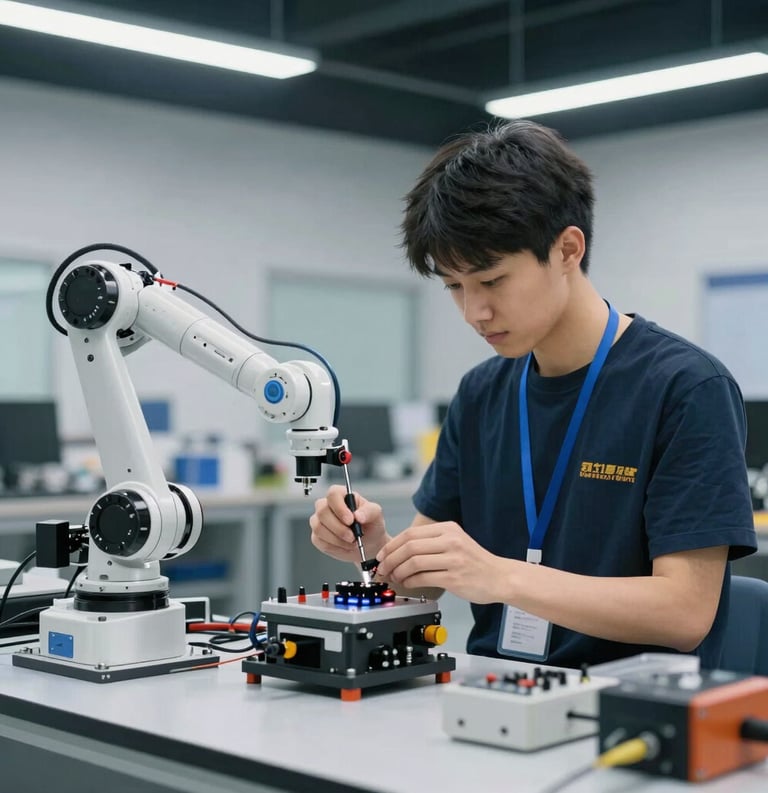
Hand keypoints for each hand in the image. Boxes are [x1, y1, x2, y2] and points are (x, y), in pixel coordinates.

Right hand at [309, 485, 388, 563]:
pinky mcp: (316, 536)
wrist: (368, 543)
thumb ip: (368, 512)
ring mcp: (319, 520)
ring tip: (352, 542)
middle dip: (339, 528)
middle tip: (353, 537)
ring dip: (337, 539)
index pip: (333, 494)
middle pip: (322, 512)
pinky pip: (319, 541)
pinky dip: (334, 547)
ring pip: (319, 528)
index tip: (350, 520)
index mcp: (341, 495)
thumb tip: (358, 515)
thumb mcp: (375, 515)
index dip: (339, 507)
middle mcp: (327, 505)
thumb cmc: (370, 524)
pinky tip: (345, 546)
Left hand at [374, 521, 509, 603]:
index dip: (392, 545)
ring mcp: (453, 559)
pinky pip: (423, 578)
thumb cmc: (475, 562)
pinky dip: (410, 581)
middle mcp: (450, 540)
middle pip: (409, 546)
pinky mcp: (454, 577)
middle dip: (390, 559)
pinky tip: (407, 583)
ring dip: (398, 571)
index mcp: (448, 529)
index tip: (382, 555)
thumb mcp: (455, 542)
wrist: (500, 577)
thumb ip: (430, 543)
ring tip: (394, 577)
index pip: (411, 533)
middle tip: (383, 568)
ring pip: (414, 562)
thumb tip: (399, 551)